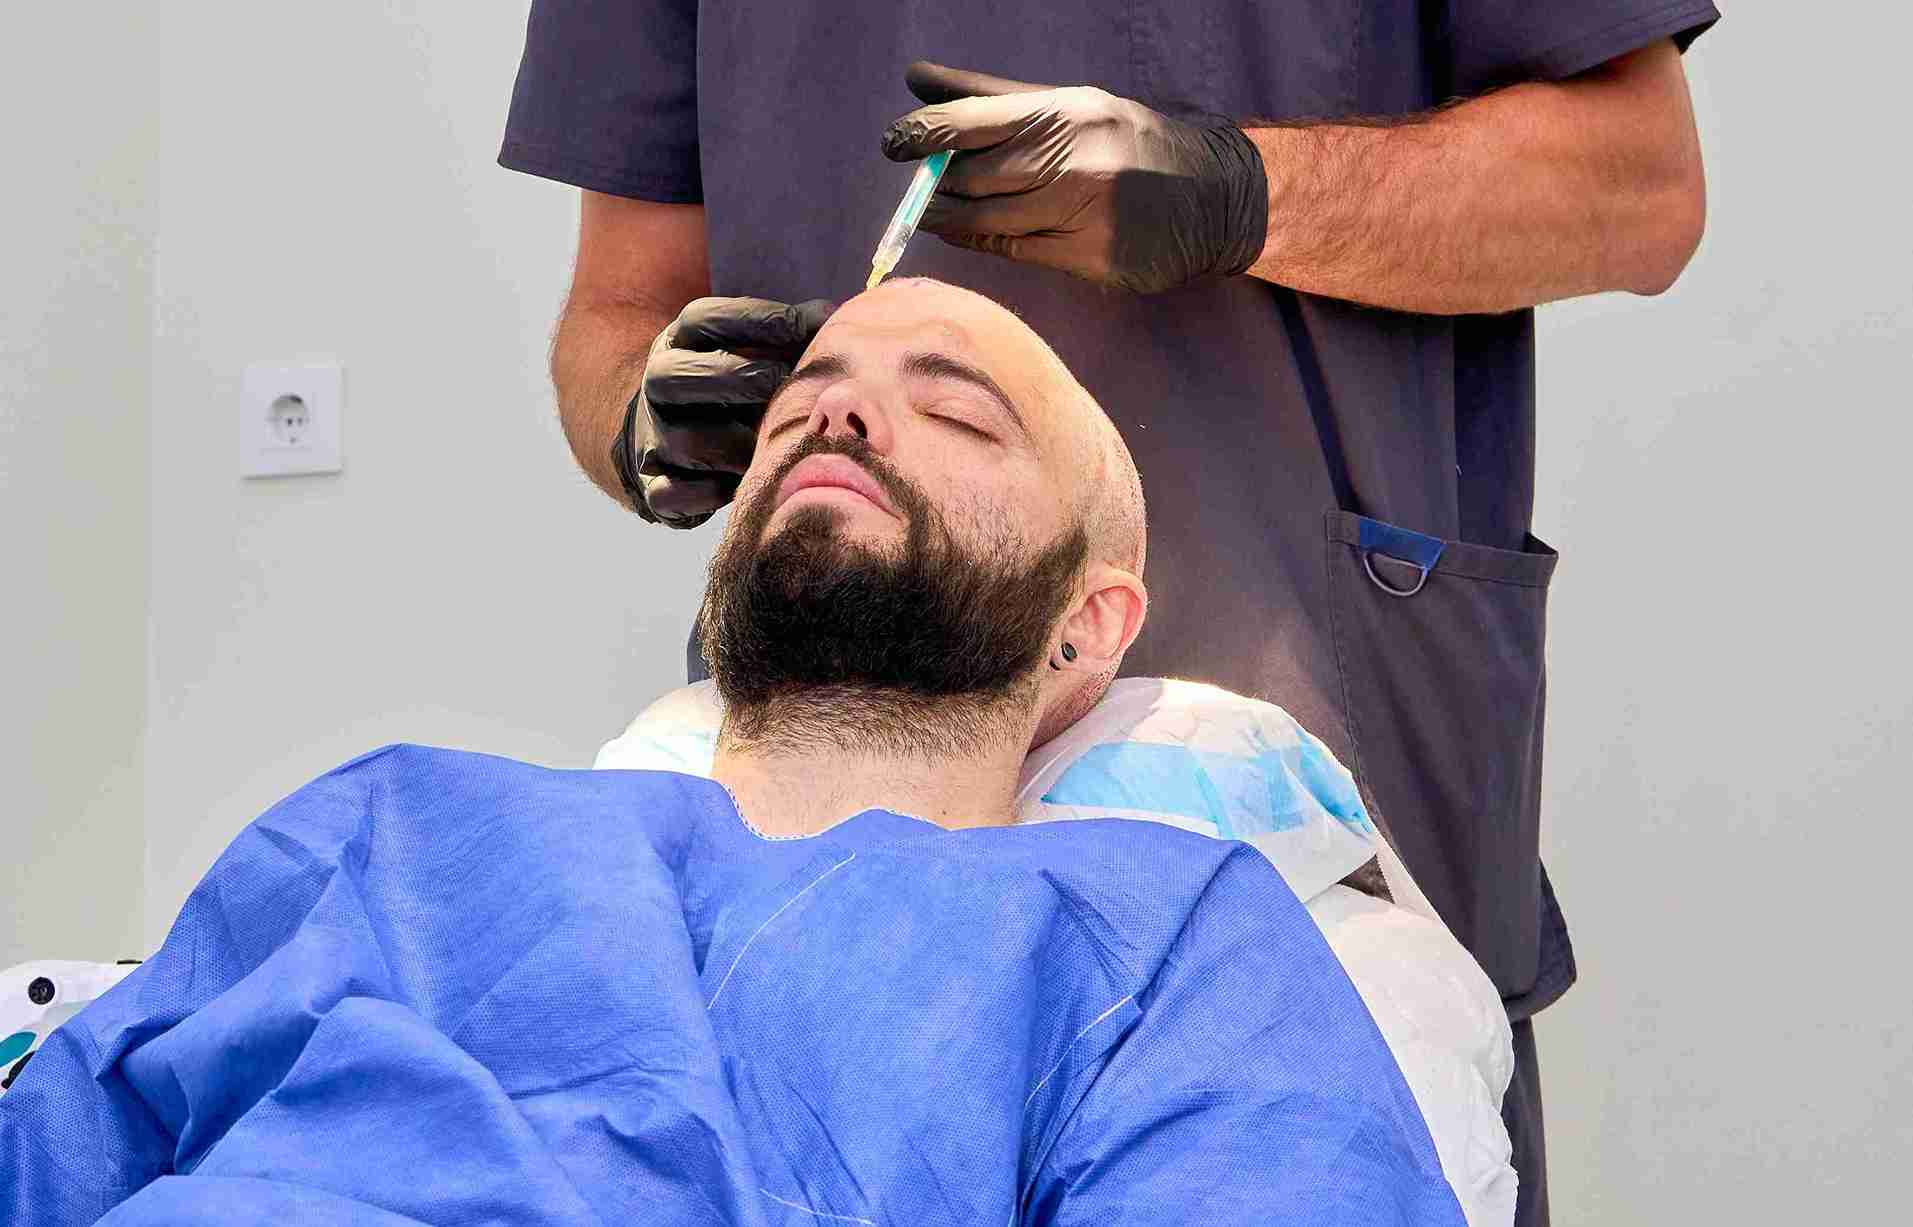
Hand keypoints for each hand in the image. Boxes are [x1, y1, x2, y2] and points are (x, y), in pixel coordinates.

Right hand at [617, 296, 834, 526]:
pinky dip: (708, 496)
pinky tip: (744, 489)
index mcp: (680, 342)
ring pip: (683, 442)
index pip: (705, 319)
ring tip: (776, 448)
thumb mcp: (751, 352)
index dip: (759, 320)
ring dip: (735, 446)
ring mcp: (653, 438)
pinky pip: (672, 495)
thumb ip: (788, 335)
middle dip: (742, 379)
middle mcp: (658, 385)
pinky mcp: (655, 488)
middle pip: (679, 377)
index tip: (811, 325)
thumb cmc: (733, 389)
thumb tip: (831, 318)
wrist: (673, 439)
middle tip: (790, 387)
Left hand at [880, 61, 1267, 293]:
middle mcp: (1076, 162)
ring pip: (989, 221)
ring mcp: (1086, 215)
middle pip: (975, 177)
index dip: (924, 132)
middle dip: (934, 182)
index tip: (893, 141)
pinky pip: (1017, 252)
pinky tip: (969, 233)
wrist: (1213, 196)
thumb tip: (916, 79)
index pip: (974, 121)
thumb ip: (989, 96)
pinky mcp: (1094, 259)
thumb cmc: (1128, 143)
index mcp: (1067, 113)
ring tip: (928, 213)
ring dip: (948, 219)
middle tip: (914, 184)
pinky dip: (984, 242)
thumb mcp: (1069, 104)